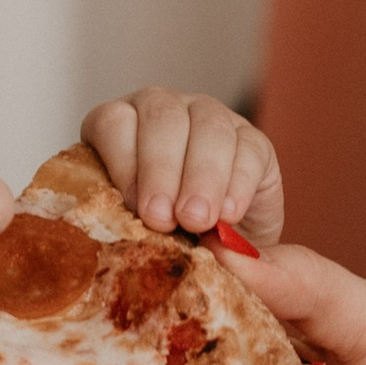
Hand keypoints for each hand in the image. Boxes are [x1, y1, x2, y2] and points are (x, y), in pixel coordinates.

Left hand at [79, 87, 283, 245]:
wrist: (224, 252)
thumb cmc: (169, 241)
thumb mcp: (141, 231)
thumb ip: (133, 223)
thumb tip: (146, 228)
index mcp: (123, 126)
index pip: (113, 122)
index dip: (122, 162)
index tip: (132, 206)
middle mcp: (165, 112)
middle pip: (162, 117)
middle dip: (160, 169)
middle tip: (162, 219)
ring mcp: (210, 118)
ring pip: (208, 126)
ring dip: (201, 176)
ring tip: (197, 220)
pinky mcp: (252, 139)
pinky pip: (248, 148)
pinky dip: (238, 183)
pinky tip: (229, 214)